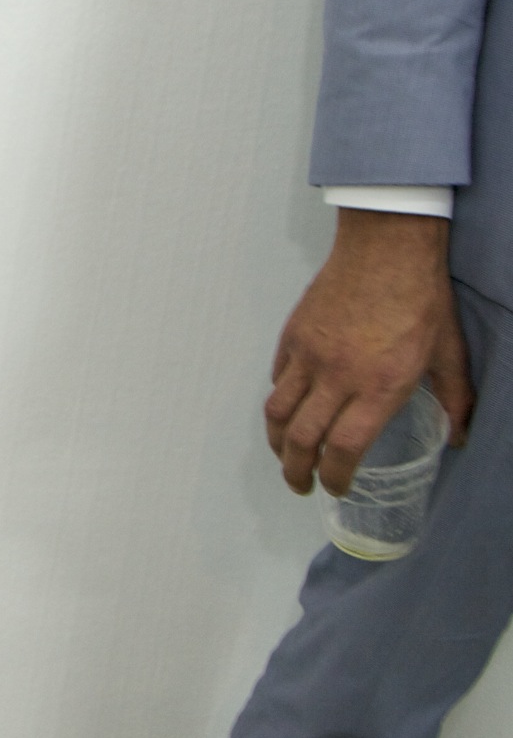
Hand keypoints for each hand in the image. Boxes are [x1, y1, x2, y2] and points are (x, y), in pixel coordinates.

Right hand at [265, 209, 474, 493]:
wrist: (385, 249)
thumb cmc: (422, 299)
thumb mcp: (449, 353)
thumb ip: (456, 399)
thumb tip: (460, 437)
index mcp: (381, 386)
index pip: (345, 447)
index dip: (336, 476)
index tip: (337, 488)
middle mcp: (339, 376)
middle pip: (302, 438)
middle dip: (297, 471)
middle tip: (301, 485)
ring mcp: (309, 356)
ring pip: (277, 412)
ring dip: (277, 442)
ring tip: (285, 455)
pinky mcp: (293, 336)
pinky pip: (277, 379)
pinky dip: (279, 402)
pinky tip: (288, 409)